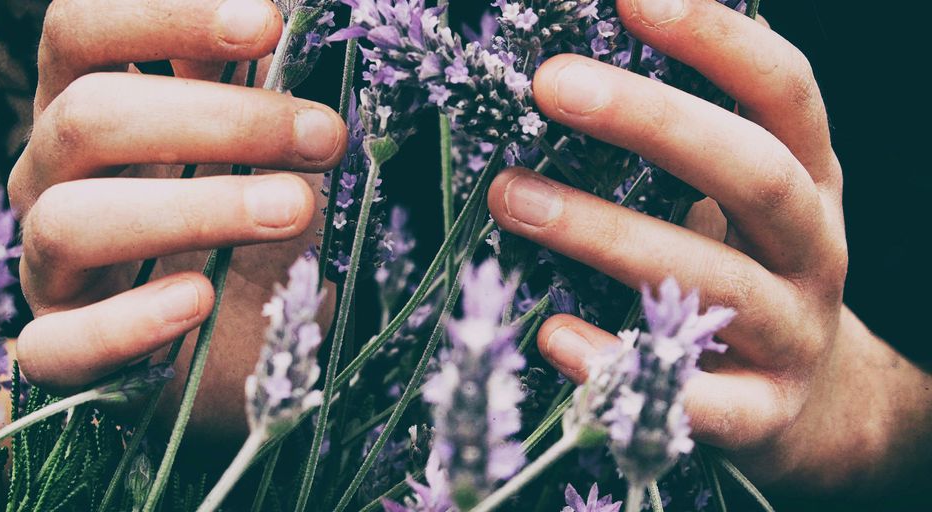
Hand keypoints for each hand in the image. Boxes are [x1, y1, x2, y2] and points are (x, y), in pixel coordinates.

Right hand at [8, 0, 345, 439]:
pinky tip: (201, 298)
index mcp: (89, 104)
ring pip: (72, 220)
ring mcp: (48, 263)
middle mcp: (53, 174)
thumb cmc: (250, 225)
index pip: (83, 28)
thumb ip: (251, 85)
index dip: (164, 16)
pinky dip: (130, 321)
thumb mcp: (258, 147)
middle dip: (220, 120)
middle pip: (89, 116)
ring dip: (196, 208)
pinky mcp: (60, 348)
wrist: (243, 337)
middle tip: (325, 138)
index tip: (267, 23)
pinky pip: (59, 343)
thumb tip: (290, 16)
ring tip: (296, 209)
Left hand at [487, 0, 931, 498]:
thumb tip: (566, 73)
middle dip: (651, 121)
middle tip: (548, 83)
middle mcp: (813, 248)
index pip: (782, 92)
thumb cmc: (749, 274)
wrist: (820, 405)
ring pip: (710, 278)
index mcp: (809, 179)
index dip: (717, 39)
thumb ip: (677, 151)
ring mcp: (793, 333)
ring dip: (602, 232)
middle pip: (751, 172)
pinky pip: (696, 399)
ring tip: (507, 194)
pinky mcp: (762, 413)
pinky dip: (619, 363)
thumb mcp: (738, 201)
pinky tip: (553, 335)